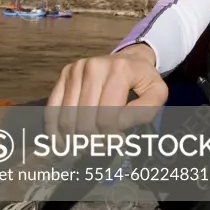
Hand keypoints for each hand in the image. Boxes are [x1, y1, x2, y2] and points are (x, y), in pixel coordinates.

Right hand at [45, 43, 167, 139]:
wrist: (129, 58)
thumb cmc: (142, 80)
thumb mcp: (157, 92)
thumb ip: (146, 110)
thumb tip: (119, 125)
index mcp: (119, 70)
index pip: (107, 116)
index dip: (110, 136)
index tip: (117, 143)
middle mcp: (94, 66)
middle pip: (85, 118)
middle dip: (91, 140)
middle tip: (99, 149)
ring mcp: (76, 69)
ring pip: (67, 116)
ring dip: (72, 140)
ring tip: (80, 150)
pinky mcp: (64, 74)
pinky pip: (53, 107)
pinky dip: (54, 130)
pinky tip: (61, 144)